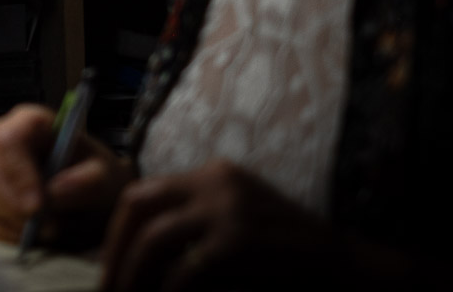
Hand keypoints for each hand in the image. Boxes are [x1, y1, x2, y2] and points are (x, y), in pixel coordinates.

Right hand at [0, 103, 134, 245]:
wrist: (89, 197)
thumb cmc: (92, 177)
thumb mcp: (104, 175)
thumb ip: (87, 181)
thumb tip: (54, 192)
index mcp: (28, 122)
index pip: (8, 140)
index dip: (18, 172)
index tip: (39, 204)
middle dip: (17, 205)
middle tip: (49, 226)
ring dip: (17, 221)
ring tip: (49, 226)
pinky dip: (11, 233)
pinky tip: (33, 231)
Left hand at [101, 159, 347, 291]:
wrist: (345, 267)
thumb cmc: (285, 253)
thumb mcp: (235, 219)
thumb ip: (193, 221)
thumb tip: (135, 249)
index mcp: (213, 173)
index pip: (142, 192)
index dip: (116, 231)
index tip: (108, 264)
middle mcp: (216, 182)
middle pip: (138, 206)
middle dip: (114, 250)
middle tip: (107, 287)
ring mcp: (227, 210)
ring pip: (153, 241)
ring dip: (133, 277)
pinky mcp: (238, 243)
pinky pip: (184, 273)